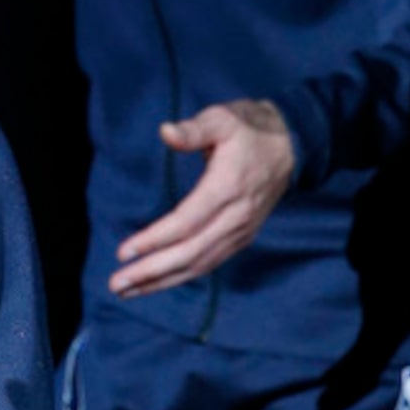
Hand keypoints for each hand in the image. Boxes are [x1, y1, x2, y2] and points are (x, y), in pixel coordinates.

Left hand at [109, 101, 294, 297]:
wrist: (292, 145)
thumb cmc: (249, 129)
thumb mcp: (222, 118)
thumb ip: (193, 130)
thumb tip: (165, 132)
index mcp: (227, 188)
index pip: (186, 223)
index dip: (154, 240)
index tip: (124, 252)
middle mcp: (236, 216)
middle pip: (189, 252)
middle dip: (151, 271)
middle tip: (116, 284)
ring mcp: (241, 230)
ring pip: (199, 264)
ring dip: (161, 281)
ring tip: (127, 290)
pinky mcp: (241, 237)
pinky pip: (209, 262)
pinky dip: (181, 276)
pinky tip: (156, 283)